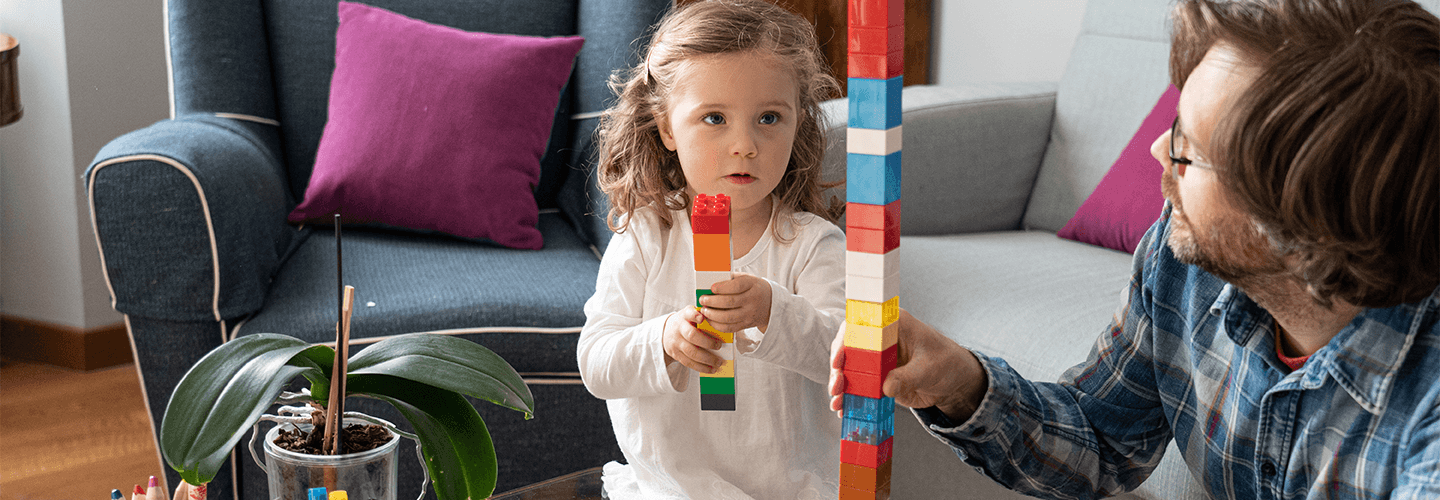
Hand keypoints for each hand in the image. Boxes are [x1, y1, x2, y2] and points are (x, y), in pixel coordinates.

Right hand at [662, 307, 725, 373]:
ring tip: (718, 362)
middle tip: (719, 346)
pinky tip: (710, 369)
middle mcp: (678, 328)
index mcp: (684, 316)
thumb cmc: (686, 323)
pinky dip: (701, 367)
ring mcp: (675, 342)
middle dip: (707, 342)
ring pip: (691, 352)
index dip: (694, 315)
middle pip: (691, 335)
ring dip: (706, 359)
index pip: (688, 313)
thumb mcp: (690, 315)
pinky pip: (688, 362)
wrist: (667, 331)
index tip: (702, 318)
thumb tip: (722, 326)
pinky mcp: (675, 354)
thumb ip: (702, 317)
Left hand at [697, 272, 771, 332]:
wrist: (771, 303)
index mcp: (752, 285)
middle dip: (712, 301)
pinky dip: (717, 325)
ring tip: (704, 310)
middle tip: (703, 299)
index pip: (736, 286)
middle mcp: (752, 300)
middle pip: (730, 302)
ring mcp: (749, 314)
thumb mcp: (747, 278)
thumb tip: (712, 280)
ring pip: (728, 317)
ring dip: (712, 314)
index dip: (722, 287)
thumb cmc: (754, 288)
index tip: (711, 288)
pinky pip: (729, 328)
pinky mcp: (746, 324)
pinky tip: (710, 319)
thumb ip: (732, 278)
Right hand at [828, 309, 987, 420]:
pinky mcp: (878, 378)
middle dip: (839, 369)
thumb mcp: (929, 368)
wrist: (955, 382)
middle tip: (836, 387)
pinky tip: (844, 410)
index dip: (845, 341)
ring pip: (850, 369)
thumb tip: (886, 387)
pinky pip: (859, 386)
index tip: (839, 360)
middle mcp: (880, 340)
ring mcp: (877, 360)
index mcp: (893, 324)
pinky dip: (851, 398)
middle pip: (850, 349)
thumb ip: (908, 376)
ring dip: (841, 386)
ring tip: (838, 404)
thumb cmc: (947, 363)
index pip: (861, 326)